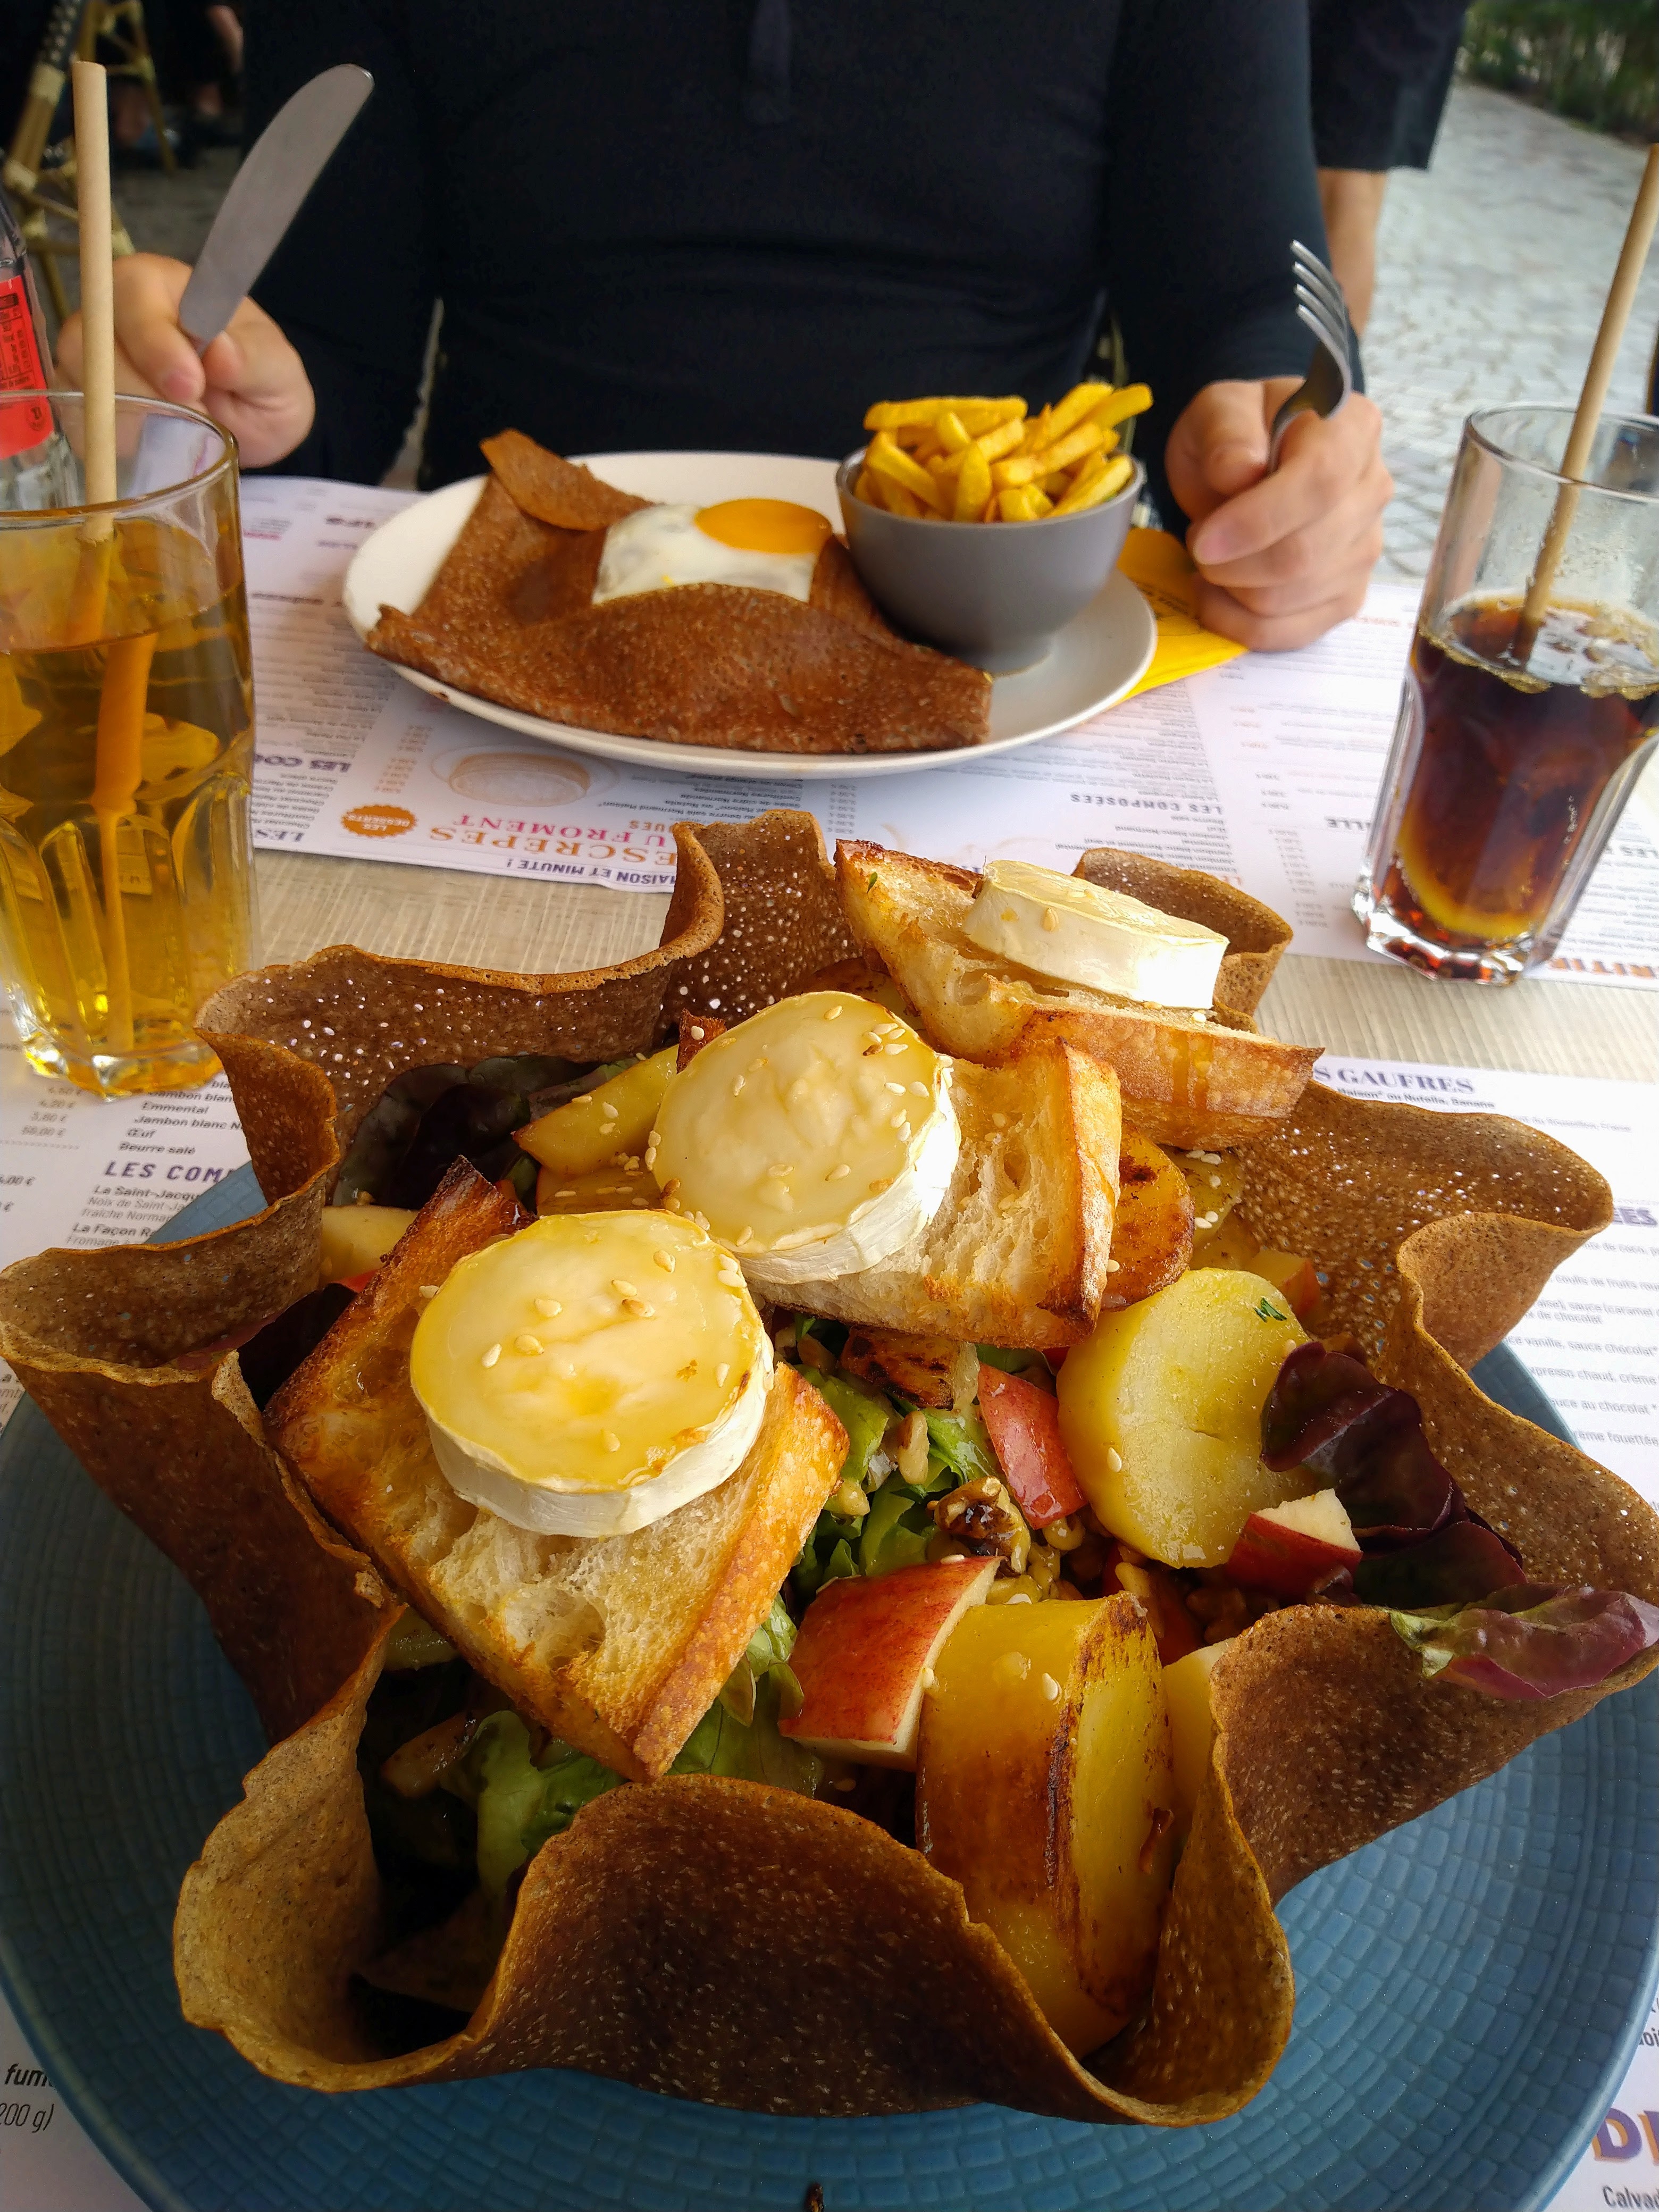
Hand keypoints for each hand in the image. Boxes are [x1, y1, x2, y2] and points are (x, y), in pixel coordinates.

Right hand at [56, 252, 313, 468]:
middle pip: (91, 344)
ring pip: (81, 387)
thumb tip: (221, 354)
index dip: (155, 342)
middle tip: (193, 417)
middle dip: (142, 390)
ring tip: (179, 433)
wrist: (252, 420)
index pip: (133, 295)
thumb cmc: (261, 379)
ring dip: (130, 421)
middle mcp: (112, 315)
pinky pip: (79, 426)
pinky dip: (114, 445)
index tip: (190, 384)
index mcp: (158, 285)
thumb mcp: (278, 369)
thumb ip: (255, 359)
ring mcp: (91, 360)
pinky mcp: (84, 405)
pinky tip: (154, 448)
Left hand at [1163, 379, 1390, 649]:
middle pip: (1305, 553)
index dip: (1258, 520)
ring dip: (1231, 589)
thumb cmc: (1237, 434)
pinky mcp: (1346, 596)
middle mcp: (1373, 490)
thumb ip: (1227, 432)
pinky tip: (1217, 597)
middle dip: (1232, 562)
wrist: (1245, 465)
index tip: (1204, 539)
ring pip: (1292, 598)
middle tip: (1199, 542)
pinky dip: (1240, 624)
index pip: (1320, 482)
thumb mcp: (1219, 410)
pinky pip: (1292, 633)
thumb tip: (1240, 472)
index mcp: (1352, 429)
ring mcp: (1365, 549)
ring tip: (1211, 558)